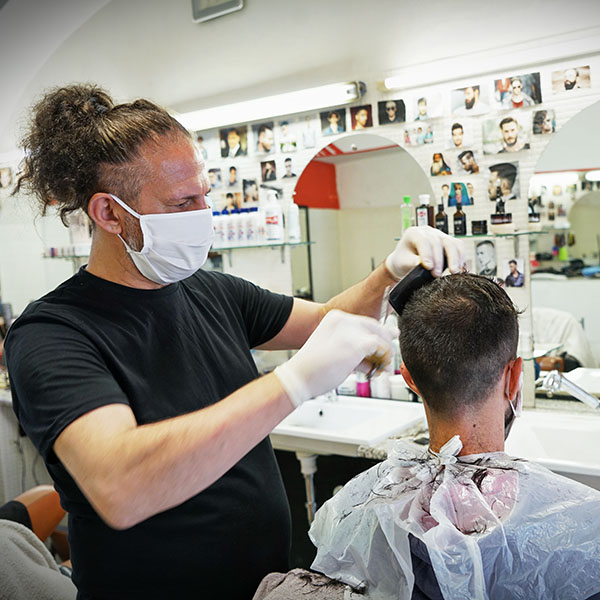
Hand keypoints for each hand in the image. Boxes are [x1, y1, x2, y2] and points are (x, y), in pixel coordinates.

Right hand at [274, 310, 397, 406]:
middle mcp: (343, 320)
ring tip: (382, 367)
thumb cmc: (312, 369)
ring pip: (380, 336)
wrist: (299, 377)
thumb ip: (357, 351)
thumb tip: (378, 353)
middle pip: (375, 326)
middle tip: (388, 357)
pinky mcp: (357, 343)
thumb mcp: (336, 353)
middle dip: (386, 342)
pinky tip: (380, 369)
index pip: (363, 323)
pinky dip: (385, 358)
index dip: (377, 334)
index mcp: (335, 319)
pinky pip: (381, 347)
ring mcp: (350, 330)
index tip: (387, 341)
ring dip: (386, 353)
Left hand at [385, 226, 465, 279]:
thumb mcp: (403, 262)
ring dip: (454, 258)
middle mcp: (428, 232)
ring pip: (452, 243)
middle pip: (439, 242)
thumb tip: (423, 265)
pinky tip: (459, 268)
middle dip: (439, 260)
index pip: (423, 240)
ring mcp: (440, 235)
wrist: (406, 261)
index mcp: (414, 233)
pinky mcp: (448, 242)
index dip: (427, 254)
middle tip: (437, 274)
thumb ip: (412, 262)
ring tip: (454, 272)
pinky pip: (459, 246)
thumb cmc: (403, 260)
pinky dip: (461, 257)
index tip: (428, 267)